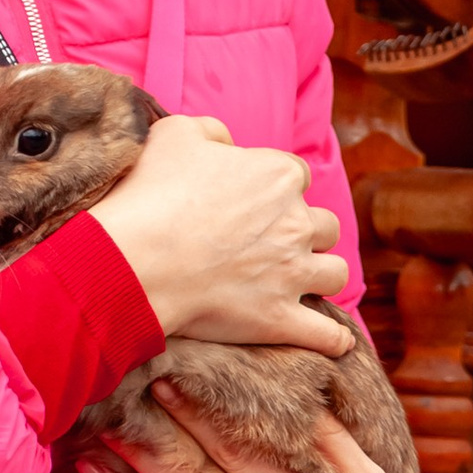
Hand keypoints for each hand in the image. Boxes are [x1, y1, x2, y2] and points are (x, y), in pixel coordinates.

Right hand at [87, 116, 352, 355]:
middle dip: (306, 231)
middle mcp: (297, 222)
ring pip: (336, 274)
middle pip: (325, 225)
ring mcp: (292, 274)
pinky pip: (328, 335)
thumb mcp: (175, 134)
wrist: (136, 260)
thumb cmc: (151, 194)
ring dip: (321, 275)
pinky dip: (332, 339)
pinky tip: (334, 341)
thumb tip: (226, 141)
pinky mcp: (280, 319)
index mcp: (278, 175)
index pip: (296, 174)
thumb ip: (211, 131)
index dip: (275, 187)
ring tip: (299, 281)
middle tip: (273, 242)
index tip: (252, 200)